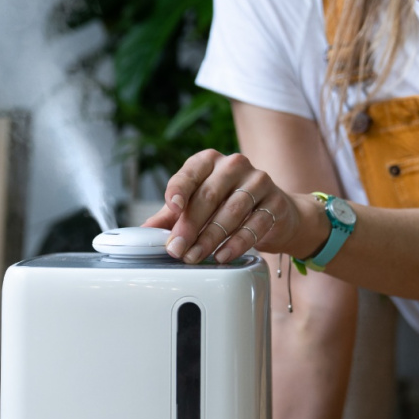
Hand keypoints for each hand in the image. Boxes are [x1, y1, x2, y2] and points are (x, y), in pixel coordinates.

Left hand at [143, 150, 323, 263]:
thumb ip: (170, 217)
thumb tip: (143, 233)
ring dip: (210, 238)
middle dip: (190, 226)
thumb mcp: (197, 207)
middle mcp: (234, 166)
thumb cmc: (228, 205)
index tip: (172, 207)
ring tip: (195, 257)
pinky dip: (236, 243)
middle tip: (177, 249)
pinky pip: (254, 225)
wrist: (275, 213)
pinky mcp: (275, 202)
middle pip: (208, 195)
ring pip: (231, 211)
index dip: (179, 190)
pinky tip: (223, 255)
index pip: (190, 173)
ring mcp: (258, 182)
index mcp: (209, 161)